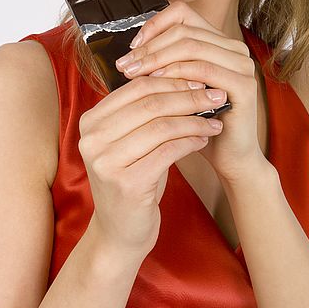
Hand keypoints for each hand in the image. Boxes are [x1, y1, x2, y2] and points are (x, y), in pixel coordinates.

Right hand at [78, 75, 224, 258]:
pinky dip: (191, 140)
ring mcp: (106, 162)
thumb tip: (190, 77)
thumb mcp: (133, 139)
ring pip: (162, 126)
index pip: (138, 87)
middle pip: (151, 104)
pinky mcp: (125, 184)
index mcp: (91, 120)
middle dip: (190, 97)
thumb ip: (148, 110)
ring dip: (195, 120)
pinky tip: (205, 138)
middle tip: (217, 96)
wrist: (120, 230)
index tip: (201, 80)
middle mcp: (92, 139)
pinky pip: (169, 151)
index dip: (173, 80)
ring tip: (215, 120)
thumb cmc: (133, 176)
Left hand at [115, 0, 267, 181]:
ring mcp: (242, 65)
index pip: (183, 14)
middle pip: (184, 30)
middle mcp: (234, 49)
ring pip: (192, 46)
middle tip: (125, 64)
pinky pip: (203, 69)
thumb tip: (131, 51)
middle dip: (150, 46)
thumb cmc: (199, 123)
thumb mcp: (178, 88)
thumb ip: (165, 64)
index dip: (154, 25)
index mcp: (220, 42)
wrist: (229, 157)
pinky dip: (176, 73)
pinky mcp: (243, 84)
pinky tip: (155, 84)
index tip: (132, 48)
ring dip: (158, 58)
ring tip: (134, 74)